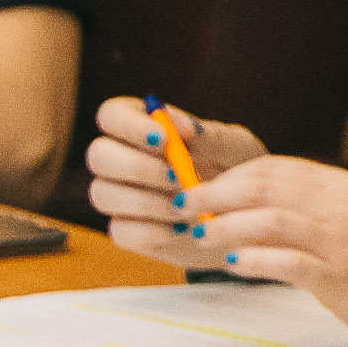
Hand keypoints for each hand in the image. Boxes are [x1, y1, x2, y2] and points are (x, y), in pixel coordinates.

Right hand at [80, 93, 259, 235]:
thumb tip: (173, 122)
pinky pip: (120, 231)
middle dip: (135, 166)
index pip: (111, 115)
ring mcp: (119, 197)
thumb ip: (206, 135)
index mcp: (142, 127)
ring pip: (103, 194)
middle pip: (98, 155)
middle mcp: (121, 159)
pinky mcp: (127, 231)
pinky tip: (181, 229)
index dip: (128, 125)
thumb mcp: (233, 148)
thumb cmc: (238, 171)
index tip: (162, 139)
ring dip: (146, 201)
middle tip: (177, 177)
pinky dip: (151, 231)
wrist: (249, 217)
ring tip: (188, 207)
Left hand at [90, 98, 347, 339]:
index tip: (197, 187)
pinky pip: (288, 262)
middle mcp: (346, 207)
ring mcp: (346, 242)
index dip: (229, 176)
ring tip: (200, 236)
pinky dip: (253, 260)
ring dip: (227, 226)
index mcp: (345, 188)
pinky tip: (231, 263)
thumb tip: (245, 203)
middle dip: (217, 195)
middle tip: (184, 207)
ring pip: (273, 220)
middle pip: (268, 187)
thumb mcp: (347, 224)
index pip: (277, 169)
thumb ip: (304, 210)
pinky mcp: (343, 278)